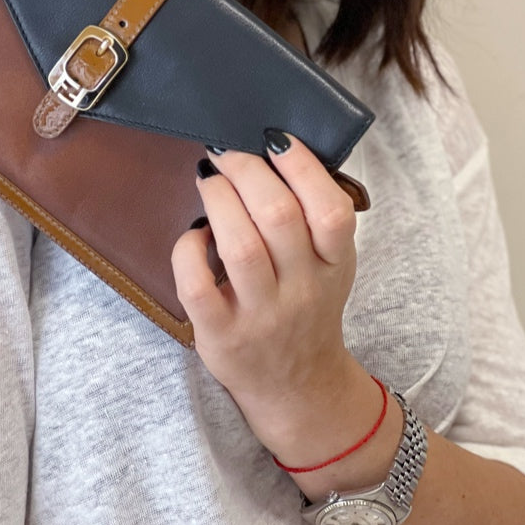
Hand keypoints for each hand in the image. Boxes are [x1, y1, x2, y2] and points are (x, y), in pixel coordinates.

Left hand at [170, 131, 362, 453]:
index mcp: (336, 265)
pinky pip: (197, 284)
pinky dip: (189, 249)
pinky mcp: (221, 336)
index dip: (302, 167)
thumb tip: (272, 146)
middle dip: (246, 170)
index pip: (331, 211)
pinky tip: (195, 235)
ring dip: (218, 199)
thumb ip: (316, 213)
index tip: (275, 139)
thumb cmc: (306, 305)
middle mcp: (302, 290)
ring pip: (238, 246)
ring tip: (210, 179)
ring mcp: (261, 316)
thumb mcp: (332, 264)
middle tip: (226, 152)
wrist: (296, 385)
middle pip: (278, 217)